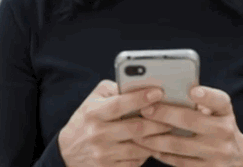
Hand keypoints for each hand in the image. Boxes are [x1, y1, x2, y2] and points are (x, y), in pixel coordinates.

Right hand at [58, 80, 173, 166]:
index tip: (158, 92)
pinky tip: (153, 145)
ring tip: (169, 130)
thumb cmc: (87, 119)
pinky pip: (136, 162)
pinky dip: (147, 153)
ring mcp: (103, 154)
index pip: (119, 104)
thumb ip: (113, 90)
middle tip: (174, 115)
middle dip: (159, 121)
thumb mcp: (93, 100)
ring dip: (157, 139)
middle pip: (136, 128)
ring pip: (139, 147)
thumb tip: (139, 84)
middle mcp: (97, 134)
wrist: (68, 152)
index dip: (140, 98)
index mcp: (93, 113)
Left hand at [133, 85, 242, 166]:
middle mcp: (224, 132)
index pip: (219, 101)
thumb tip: (167, 90)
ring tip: (137, 130)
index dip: (207, 96)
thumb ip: (199, 102)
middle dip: (165, 114)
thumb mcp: (216, 113)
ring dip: (155, 137)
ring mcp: (217, 153)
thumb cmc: (215, 127)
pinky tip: (147, 146)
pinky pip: (178, 161)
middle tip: (145, 109)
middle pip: (192, 121)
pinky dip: (160, 153)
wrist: (234, 159)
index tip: (193, 91)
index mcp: (225, 112)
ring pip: (179, 144)